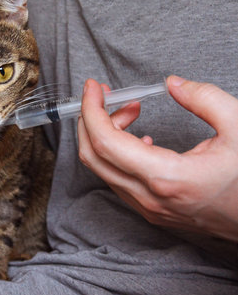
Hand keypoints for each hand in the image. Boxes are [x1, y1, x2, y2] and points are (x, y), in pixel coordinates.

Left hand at [78, 75, 237, 241]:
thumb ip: (204, 99)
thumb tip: (172, 84)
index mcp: (167, 177)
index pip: (106, 142)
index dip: (92, 110)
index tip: (92, 88)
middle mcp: (149, 197)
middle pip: (93, 157)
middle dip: (90, 119)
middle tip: (102, 95)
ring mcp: (148, 208)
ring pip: (103, 169)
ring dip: (105, 134)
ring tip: (130, 111)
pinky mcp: (151, 210)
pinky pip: (118, 179)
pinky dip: (116, 153)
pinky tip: (141, 140)